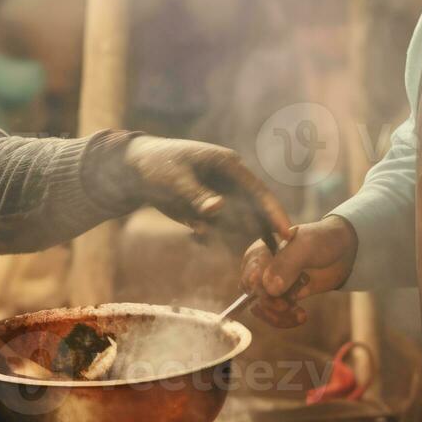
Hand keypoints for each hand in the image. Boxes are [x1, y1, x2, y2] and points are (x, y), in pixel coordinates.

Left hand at [116, 135, 290, 237]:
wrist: (134, 171)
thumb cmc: (156, 164)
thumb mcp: (174, 178)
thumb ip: (196, 194)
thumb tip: (218, 208)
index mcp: (229, 165)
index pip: (258, 191)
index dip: (274, 212)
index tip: (288, 233)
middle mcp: (231, 183)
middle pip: (254, 212)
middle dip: (257, 234)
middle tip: (263, 256)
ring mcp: (222, 198)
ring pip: (236, 226)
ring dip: (228, 237)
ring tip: (208, 234)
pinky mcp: (209, 213)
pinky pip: (218, 231)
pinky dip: (209, 236)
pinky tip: (195, 232)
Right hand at [240, 215, 357, 327]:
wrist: (342, 251)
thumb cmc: (321, 240)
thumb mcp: (305, 247)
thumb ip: (287, 264)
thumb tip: (269, 288)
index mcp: (259, 253)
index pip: (250, 276)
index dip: (259, 289)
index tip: (274, 295)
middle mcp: (261, 270)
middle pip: (253, 296)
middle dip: (270, 305)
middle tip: (286, 306)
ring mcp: (273, 286)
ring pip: (263, 310)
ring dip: (279, 316)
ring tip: (299, 314)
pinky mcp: (284, 298)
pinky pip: (276, 315)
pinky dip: (287, 319)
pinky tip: (301, 316)